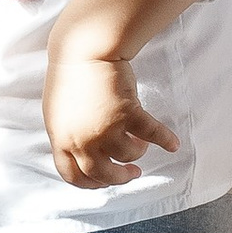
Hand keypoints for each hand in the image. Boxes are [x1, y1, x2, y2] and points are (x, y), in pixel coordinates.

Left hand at [45, 39, 180, 188]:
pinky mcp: (127, 113)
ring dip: (137, 151)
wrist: (84, 48)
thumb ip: (68, 137)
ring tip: (141, 142)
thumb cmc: (70, 77)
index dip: (92, 184)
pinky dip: (165, 140)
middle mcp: (82, 140)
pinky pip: (151, 134)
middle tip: (132, 173)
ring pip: (128, 156)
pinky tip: (173, 144)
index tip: (105, 181)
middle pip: (103, 174)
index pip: (74, 176)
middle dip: (120, 177)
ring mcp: (105, 129)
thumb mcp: (58, 114)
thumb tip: (83, 157)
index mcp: (61, 139)